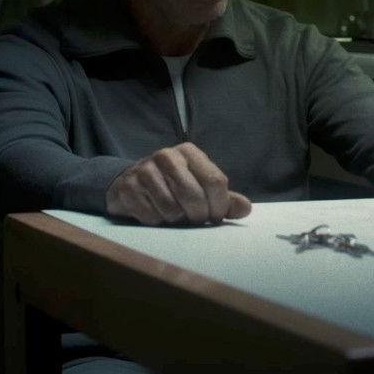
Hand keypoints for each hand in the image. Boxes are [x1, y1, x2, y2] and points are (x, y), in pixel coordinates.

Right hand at [105, 142, 252, 225]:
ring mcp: (144, 170)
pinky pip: (152, 216)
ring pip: (172, 209)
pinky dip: (157, 221)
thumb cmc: (172, 186)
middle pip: (194, 196)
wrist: (129, 182)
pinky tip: (154, 212)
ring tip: (173, 213)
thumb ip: (223, 199)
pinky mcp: (128, 188)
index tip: (216, 217)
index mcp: (189, 152)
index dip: (220, 206)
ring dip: (176, 220)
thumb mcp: (200, 186)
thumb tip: (246, 209)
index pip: (215, 181)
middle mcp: (166, 156)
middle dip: (199, 216)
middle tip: (196, 220)